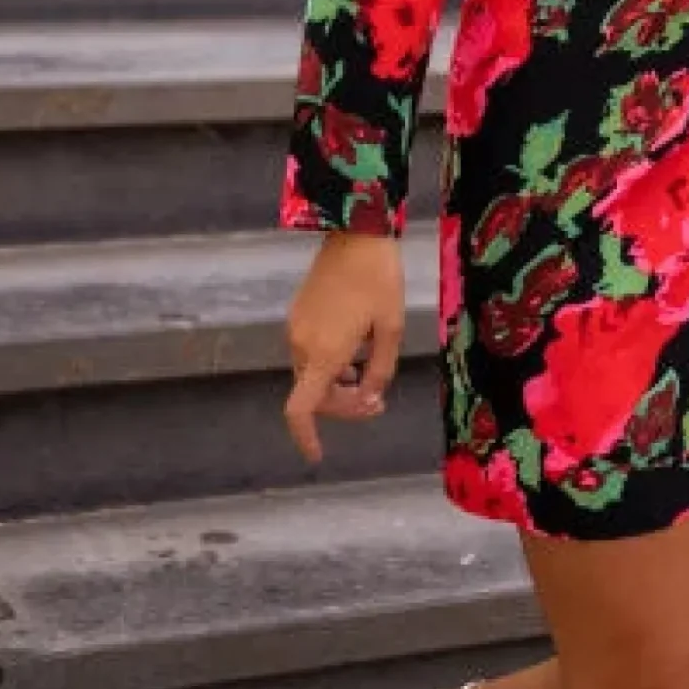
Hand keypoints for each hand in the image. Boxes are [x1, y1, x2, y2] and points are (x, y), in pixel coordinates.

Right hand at [284, 231, 405, 462]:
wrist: (355, 232)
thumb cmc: (379, 279)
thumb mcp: (391, 329)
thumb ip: (380, 370)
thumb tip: (369, 398)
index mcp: (324, 353)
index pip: (301, 409)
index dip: (305, 437)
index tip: (317, 455)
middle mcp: (301, 344)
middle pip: (315, 395)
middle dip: (345, 406)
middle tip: (379, 402)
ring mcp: (296, 328)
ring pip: (312, 375)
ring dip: (339, 385)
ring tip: (372, 375)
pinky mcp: (298, 315)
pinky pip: (310, 353)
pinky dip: (331, 364)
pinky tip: (356, 352)